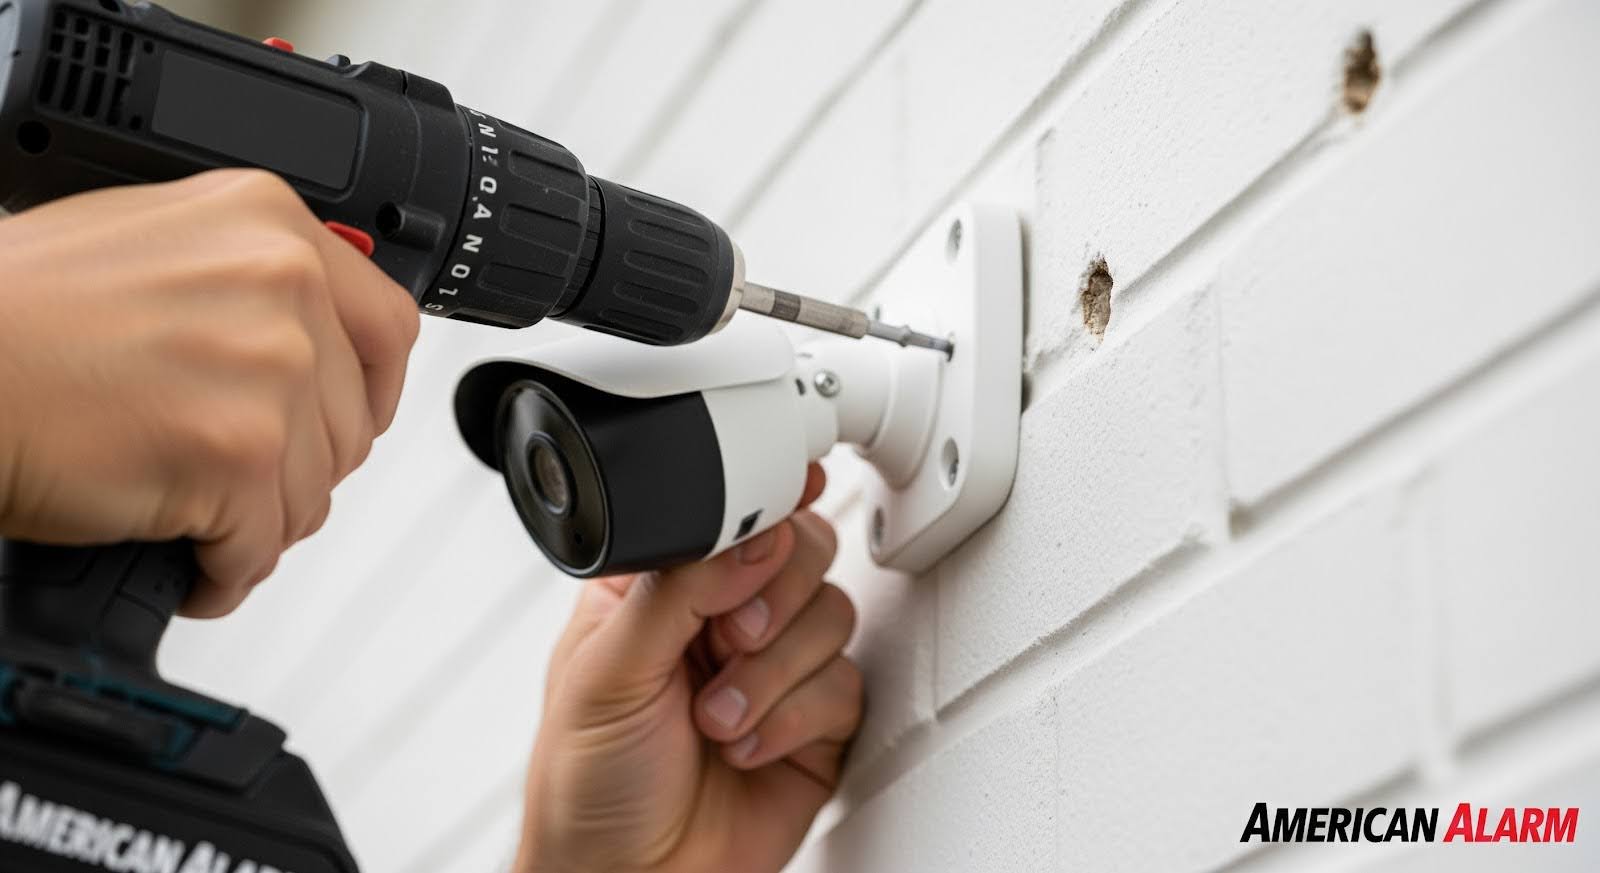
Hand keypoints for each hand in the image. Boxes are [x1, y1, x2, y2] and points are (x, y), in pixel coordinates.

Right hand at [0, 170, 419, 615]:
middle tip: (245, 484)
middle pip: (352, 422)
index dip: (370, 393)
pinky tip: (191, 567)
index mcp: (268, 221)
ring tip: (201, 522)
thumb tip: (305, 333)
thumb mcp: (152, 244)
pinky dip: (225, 573)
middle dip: (301, 469)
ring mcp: (268, 366)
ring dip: (258, 526)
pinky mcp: (238, 451)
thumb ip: (243, 279)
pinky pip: (262, 546)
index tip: (347, 421)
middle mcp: (282, 281)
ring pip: (313, 492)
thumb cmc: (13, 315)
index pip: (387, 326)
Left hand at [516, 464, 862, 872]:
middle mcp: (721, 618)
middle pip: (802, 550)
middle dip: (773, 598)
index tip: (782, 509)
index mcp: (661, 587)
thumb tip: (754, 532)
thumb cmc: (586, 786)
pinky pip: (845, 685)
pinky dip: (796, 719)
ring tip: (717, 719)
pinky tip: (747, 748)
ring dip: (773, 672)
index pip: (730, 514)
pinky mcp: (813, 724)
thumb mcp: (607, 672)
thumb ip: (679, 588)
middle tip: (730, 639)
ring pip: (831, 614)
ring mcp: (773, 668)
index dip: (766, 506)